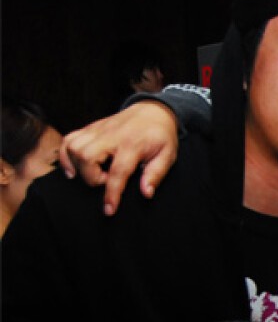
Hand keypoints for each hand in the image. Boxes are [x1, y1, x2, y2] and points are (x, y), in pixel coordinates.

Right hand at [58, 101, 179, 215]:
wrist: (152, 111)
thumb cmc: (160, 136)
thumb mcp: (167, 155)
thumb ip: (156, 174)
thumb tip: (146, 193)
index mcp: (132, 145)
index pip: (118, 172)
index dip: (112, 193)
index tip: (109, 210)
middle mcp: (111, 136)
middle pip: (87, 156)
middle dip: (92, 177)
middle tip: (106, 180)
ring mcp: (97, 130)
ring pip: (73, 147)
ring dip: (78, 166)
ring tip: (93, 174)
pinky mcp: (90, 128)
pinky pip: (68, 140)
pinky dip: (65, 155)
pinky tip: (74, 167)